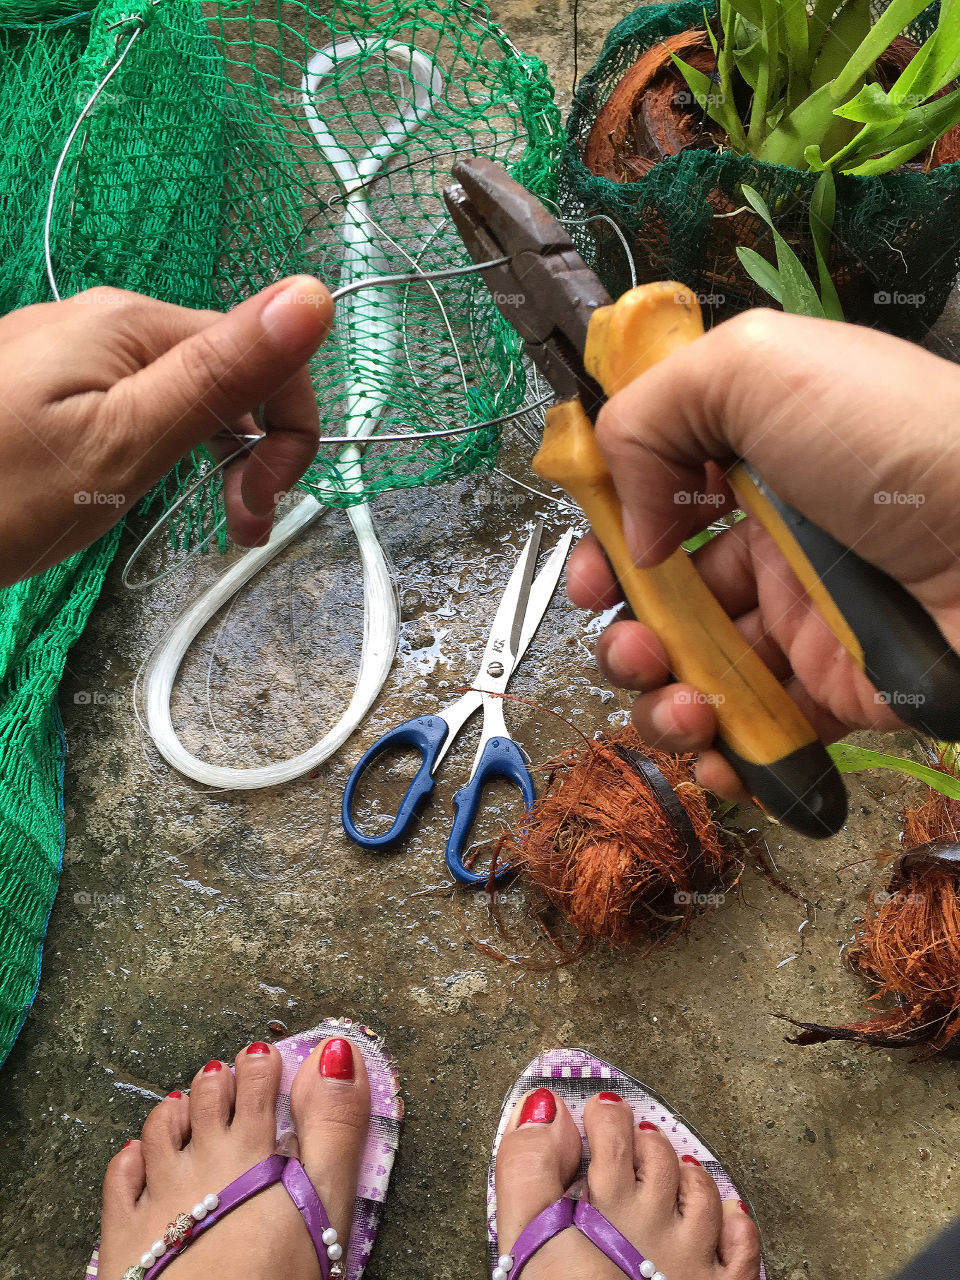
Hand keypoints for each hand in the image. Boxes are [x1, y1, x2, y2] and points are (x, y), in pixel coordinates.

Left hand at [0, 275, 333, 585]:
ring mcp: (72, 353)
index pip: (263, 353)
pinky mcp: (48, 385)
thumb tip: (312, 295)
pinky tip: (145, 487)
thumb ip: (220, 371)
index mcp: (132, 326)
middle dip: (255, 448)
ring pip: (185, 389)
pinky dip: (166, 449)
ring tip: (208, 520)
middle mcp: (105, 322)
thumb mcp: (125, 444)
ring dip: (216, 454)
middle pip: (227, 369)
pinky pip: (138, 403)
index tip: (262, 503)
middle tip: (238, 527)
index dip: (287, 431)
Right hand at [567, 309, 959, 800]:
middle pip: (666, 605)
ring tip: (679, 703)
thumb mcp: (757, 367)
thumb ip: (652, 414)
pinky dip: (719, 756)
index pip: (658, 511)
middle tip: (632, 647)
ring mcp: (804, 626)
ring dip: (660, 701)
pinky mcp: (837, 697)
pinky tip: (712, 750)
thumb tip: (631, 523)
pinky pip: (759, 737)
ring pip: (700, 676)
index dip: (611, 548)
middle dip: (626, 635)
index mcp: (756, 468)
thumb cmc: (896, 441)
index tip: (589, 576)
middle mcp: (777, 546)